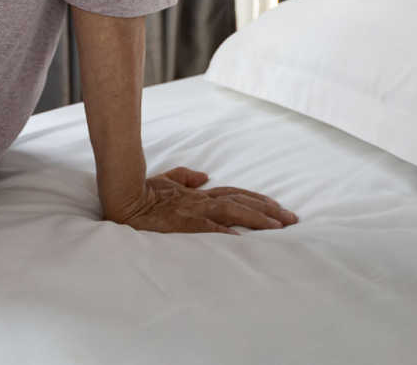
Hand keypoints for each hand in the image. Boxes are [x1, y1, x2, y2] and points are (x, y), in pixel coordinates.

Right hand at [108, 166, 298, 234]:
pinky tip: (242, 239)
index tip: (279, 208)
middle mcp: (202, 200)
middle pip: (242, 202)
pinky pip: (209, 228)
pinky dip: (226, 233)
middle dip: (269, 211)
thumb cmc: (144, 192)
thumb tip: (205, 176)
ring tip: (279, 227)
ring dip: (257, 219)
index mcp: (199, 194)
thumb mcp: (167, 180)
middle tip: (293, 220)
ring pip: (233, 212)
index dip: (259, 200)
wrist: (123, 197)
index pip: (236, 194)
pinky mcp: (183, 223)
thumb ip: (187, 177)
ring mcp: (194, 211)